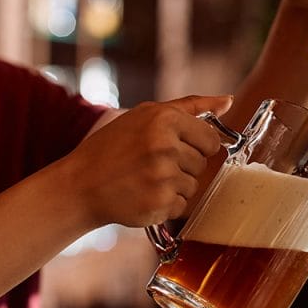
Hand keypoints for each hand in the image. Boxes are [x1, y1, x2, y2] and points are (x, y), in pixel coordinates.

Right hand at [58, 95, 232, 228]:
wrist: (80, 184)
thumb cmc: (113, 147)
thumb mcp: (145, 115)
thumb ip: (190, 106)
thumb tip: (227, 101)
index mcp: (164, 119)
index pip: (211, 139)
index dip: (195, 145)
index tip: (173, 147)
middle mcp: (165, 146)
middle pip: (202, 163)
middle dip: (182, 165)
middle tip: (149, 163)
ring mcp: (163, 176)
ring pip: (193, 186)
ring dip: (173, 186)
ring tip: (143, 179)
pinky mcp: (159, 203)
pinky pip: (181, 206)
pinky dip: (165, 204)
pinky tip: (142, 194)